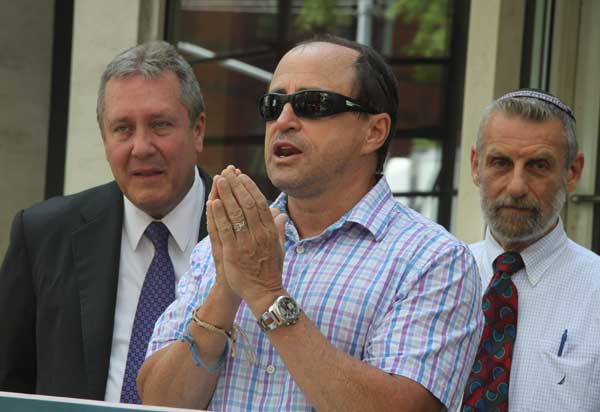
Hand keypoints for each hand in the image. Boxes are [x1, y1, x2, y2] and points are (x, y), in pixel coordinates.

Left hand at [211, 166, 287, 306]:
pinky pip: (225, 230)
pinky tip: (214, 202)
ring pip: (236, 213)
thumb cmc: (270, 270)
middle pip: (247, 204)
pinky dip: (219, 215)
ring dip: (227, 194)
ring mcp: (246, 243)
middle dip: (237, 186)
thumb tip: (282, 215)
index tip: (241, 176)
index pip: (260, 203)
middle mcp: (259, 234)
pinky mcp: (233, 252)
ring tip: (220, 179)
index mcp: (270, 231)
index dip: (250, 187)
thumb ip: (279, 230)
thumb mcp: (279, 248)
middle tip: (228, 172)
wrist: (264, 292)